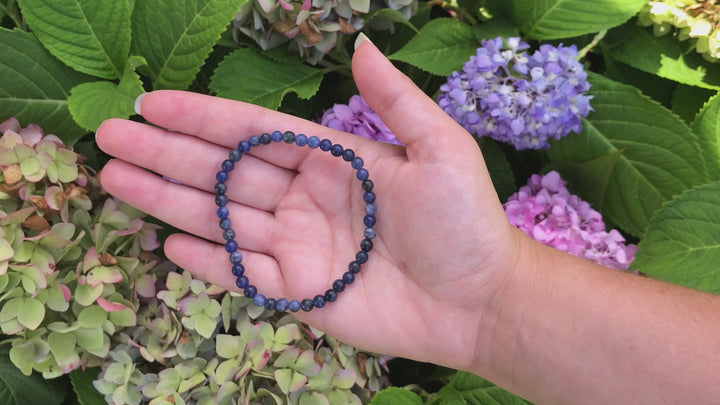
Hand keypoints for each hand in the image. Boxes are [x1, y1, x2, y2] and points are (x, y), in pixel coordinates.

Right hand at [96, 39, 521, 369]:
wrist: (480, 300)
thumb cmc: (464, 221)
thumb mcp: (437, 148)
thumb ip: (394, 99)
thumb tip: (361, 43)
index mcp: (331, 159)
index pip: (253, 133)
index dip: (202, 118)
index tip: (152, 103)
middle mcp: (305, 198)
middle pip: (224, 171)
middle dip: (166, 154)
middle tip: (110, 136)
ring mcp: (298, 246)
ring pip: (221, 218)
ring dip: (168, 199)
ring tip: (116, 179)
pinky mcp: (299, 291)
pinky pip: (241, 273)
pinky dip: (205, 260)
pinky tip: (167, 240)